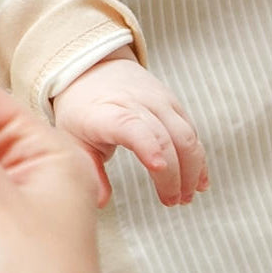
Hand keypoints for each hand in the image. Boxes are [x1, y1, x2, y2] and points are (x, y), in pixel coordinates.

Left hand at [51, 47, 207, 207]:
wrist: (94, 70)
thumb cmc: (81, 111)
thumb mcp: (72, 138)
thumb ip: (89, 169)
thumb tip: (99, 202)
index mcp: (106, 112)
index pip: (132, 126)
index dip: (148, 145)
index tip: (158, 168)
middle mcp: (136, 103)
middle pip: (166, 137)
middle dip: (174, 174)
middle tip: (172, 202)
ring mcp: (159, 101)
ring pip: (186, 136)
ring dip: (192, 170)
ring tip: (185, 198)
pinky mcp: (174, 104)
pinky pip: (192, 133)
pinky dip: (198, 160)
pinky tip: (198, 183)